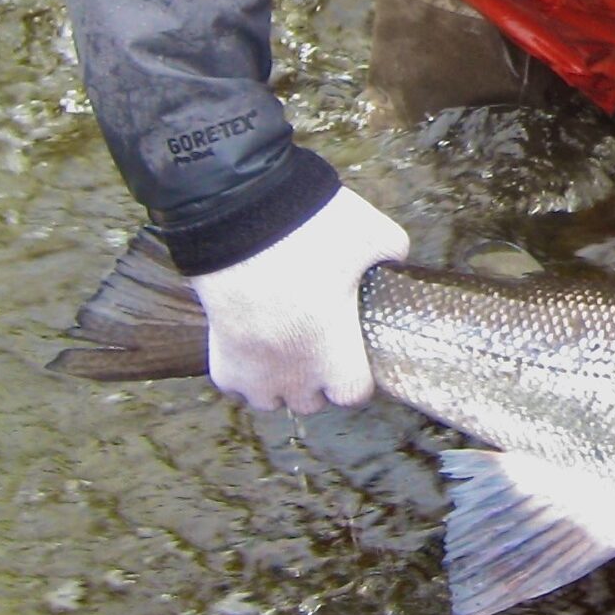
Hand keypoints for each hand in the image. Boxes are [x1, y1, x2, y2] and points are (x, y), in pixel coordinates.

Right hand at [190, 185, 408, 412]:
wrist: (242, 213)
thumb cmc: (312, 229)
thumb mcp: (374, 234)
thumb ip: (393, 255)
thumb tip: (396, 262)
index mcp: (332, 350)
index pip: (353, 394)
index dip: (359, 375)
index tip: (358, 354)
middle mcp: (290, 370)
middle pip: (310, 401)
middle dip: (320, 380)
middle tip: (323, 343)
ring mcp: (250, 367)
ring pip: (269, 400)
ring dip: (281, 383)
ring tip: (288, 349)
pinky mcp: (218, 355)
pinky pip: (233, 384)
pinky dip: (244, 373)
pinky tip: (255, 346)